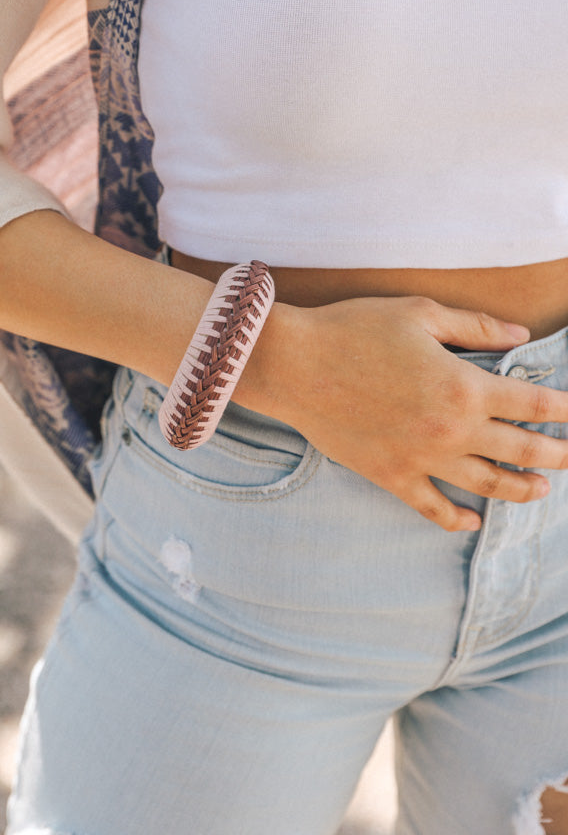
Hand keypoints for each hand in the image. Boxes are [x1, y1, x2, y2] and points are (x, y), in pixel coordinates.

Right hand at [259, 295, 567, 531]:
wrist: (295, 365)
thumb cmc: (355, 329)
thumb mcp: (420, 314)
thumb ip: (476, 326)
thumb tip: (522, 335)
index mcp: (464, 386)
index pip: (533, 405)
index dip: (564, 410)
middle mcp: (452, 430)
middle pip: (522, 450)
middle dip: (556, 454)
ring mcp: (423, 459)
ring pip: (488, 485)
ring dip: (522, 489)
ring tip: (542, 489)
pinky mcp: (392, 476)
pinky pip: (434, 508)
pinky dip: (458, 519)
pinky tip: (474, 521)